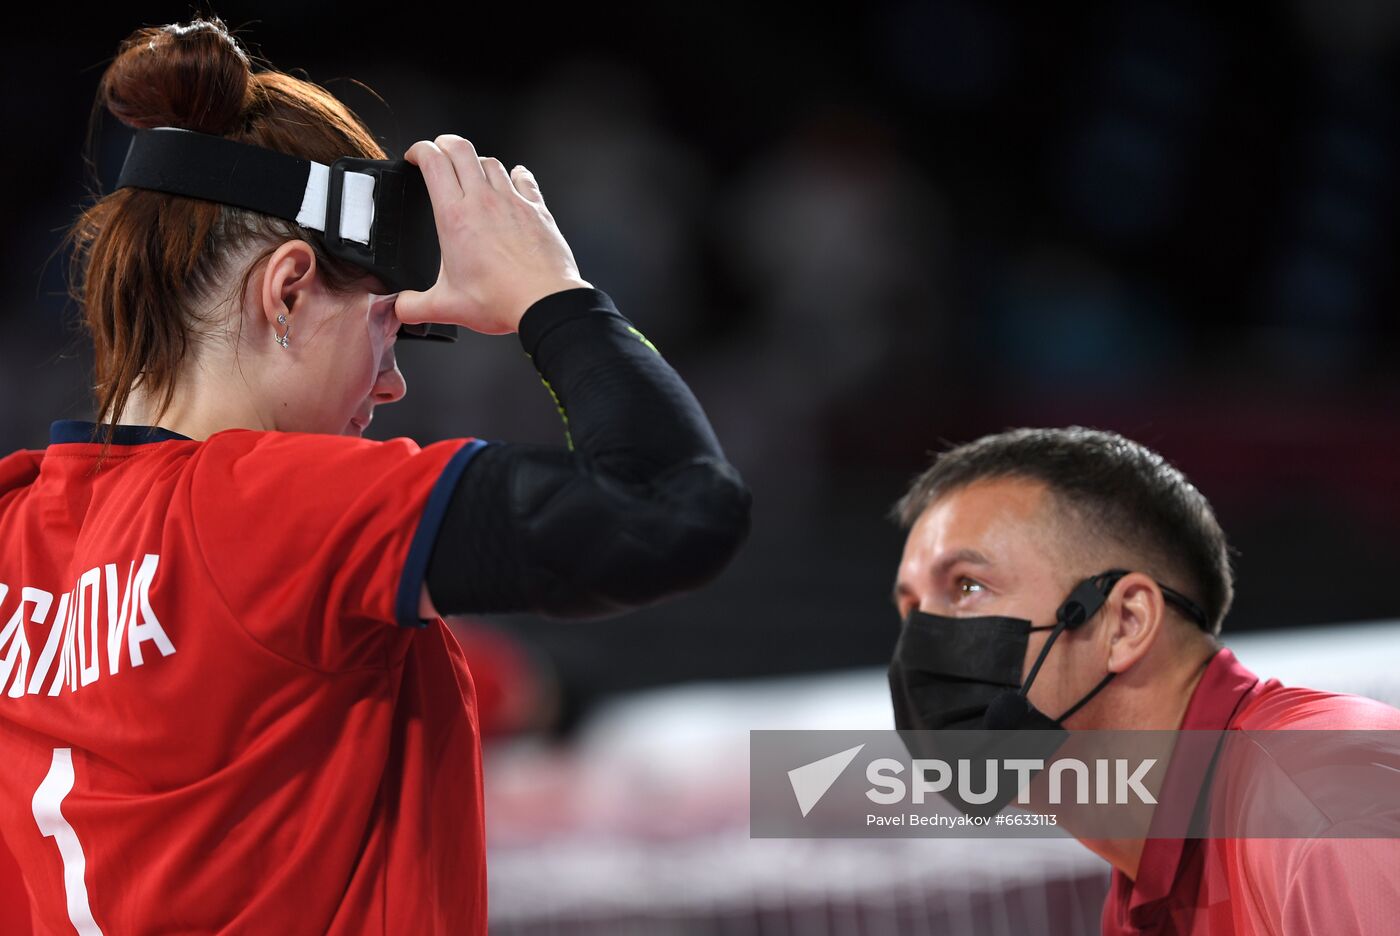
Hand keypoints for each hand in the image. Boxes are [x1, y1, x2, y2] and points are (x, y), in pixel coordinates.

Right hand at [395, 134, 590, 334]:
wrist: (544, 302)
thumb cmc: (501, 300)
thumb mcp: (447, 307)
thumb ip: (415, 307)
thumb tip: (399, 308)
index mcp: (455, 217)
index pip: (433, 162)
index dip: (419, 150)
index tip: (414, 156)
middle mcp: (483, 201)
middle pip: (461, 150)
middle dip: (444, 143)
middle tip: (438, 150)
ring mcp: (512, 202)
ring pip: (491, 162)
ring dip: (477, 161)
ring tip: (471, 170)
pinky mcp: (537, 210)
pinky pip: (525, 179)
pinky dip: (516, 174)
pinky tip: (515, 178)